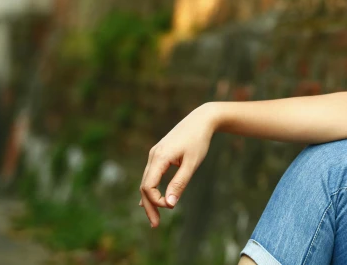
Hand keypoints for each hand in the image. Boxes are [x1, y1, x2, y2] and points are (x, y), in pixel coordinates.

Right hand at [139, 103, 215, 226]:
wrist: (202, 119)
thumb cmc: (199, 140)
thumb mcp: (192, 164)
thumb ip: (179, 183)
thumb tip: (169, 205)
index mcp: (159, 157)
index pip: (148, 186)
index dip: (156, 201)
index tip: (171, 207)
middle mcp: (153, 156)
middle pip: (144, 186)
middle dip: (149, 206)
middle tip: (155, 226)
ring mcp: (155, 154)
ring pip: (147, 181)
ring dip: (150, 199)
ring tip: (154, 218)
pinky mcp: (160, 153)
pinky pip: (151, 174)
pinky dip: (151, 189)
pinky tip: (151, 200)